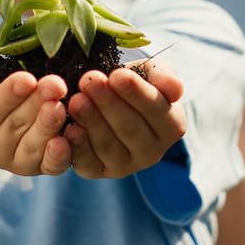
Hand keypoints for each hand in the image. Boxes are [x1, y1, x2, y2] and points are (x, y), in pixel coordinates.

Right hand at [0, 64, 72, 175]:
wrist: (8, 107)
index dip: (8, 95)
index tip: (27, 79)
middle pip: (14, 125)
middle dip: (36, 103)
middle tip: (55, 84)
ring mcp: (15, 163)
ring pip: (32, 146)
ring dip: (48, 126)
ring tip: (60, 106)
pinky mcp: (39, 169)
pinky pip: (50, 166)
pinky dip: (59, 154)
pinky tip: (68, 138)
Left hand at [64, 58, 186, 178]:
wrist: (107, 98)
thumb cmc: (133, 84)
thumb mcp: (151, 73)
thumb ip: (164, 76)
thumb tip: (175, 88)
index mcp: (171, 126)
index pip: (156, 110)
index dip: (137, 93)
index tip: (117, 75)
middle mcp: (152, 152)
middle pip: (130, 129)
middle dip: (108, 103)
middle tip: (89, 81)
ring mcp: (125, 166)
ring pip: (108, 146)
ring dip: (91, 121)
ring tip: (76, 99)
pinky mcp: (98, 172)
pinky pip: (88, 163)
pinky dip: (78, 146)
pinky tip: (69, 128)